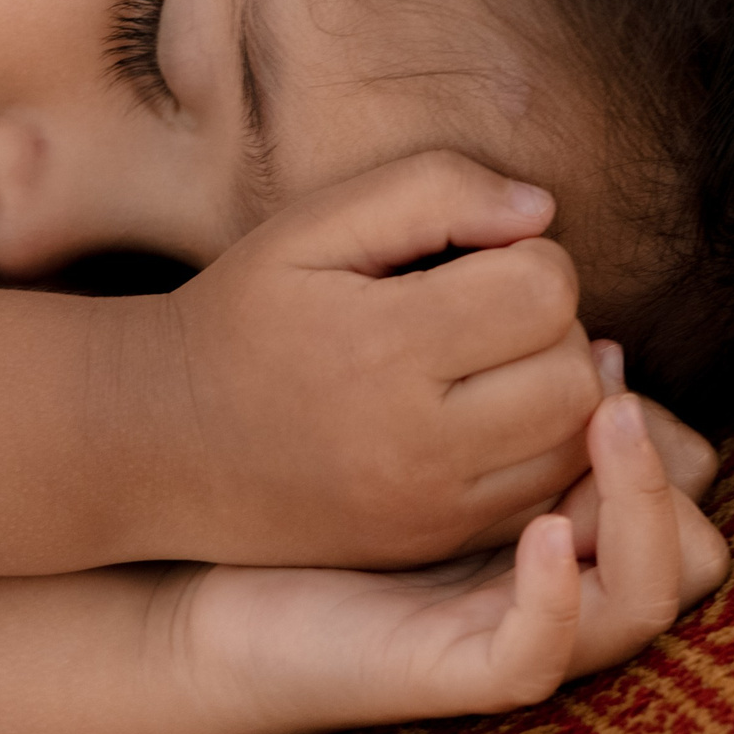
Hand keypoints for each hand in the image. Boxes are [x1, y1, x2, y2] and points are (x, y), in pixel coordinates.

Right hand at [135, 150, 602, 568]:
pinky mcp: (430, 543)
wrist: (158, 441)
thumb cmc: (245, 314)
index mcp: (385, 346)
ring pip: (573, 444)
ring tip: (495, 362)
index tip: (475, 258)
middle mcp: (416, 441)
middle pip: (575, 374)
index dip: (528, 257)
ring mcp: (427, 506)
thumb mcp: (314, 225)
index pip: (544, 291)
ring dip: (557, 391)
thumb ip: (433, 191)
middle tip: (491, 310)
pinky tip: (489, 415)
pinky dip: (538, 449)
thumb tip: (542, 211)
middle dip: (552, 326)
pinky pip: (540, 495)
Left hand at [178, 384, 730, 733]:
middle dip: (674, 473)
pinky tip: (545, 528)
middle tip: (615, 403)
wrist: (211, 567)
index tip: (599, 352)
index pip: (684, 489)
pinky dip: (559, 598)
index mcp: (565, 521)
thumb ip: (506, 372)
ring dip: (645, 512)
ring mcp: (510, 633)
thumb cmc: (313, 484)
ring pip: (644, 602)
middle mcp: (559, 586)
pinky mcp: (451, 672)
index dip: (667, 426)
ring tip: (605, 425)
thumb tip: (605, 339)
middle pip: (696, 551)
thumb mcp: (421, 409)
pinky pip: (540, 654)